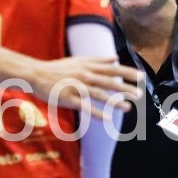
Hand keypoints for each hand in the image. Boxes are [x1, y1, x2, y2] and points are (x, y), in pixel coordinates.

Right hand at [26, 56, 141, 119]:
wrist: (36, 74)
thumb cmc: (58, 68)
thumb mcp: (79, 60)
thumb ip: (98, 60)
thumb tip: (115, 58)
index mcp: (88, 66)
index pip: (112, 69)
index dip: (128, 73)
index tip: (141, 77)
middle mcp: (85, 75)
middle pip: (109, 81)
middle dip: (125, 88)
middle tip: (139, 94)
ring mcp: (77, 87)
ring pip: (99, 94)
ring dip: (115, 102)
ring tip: (128, 108)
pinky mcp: (69, 98)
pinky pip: (85, 106)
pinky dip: (96, 113)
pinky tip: (107, 118)